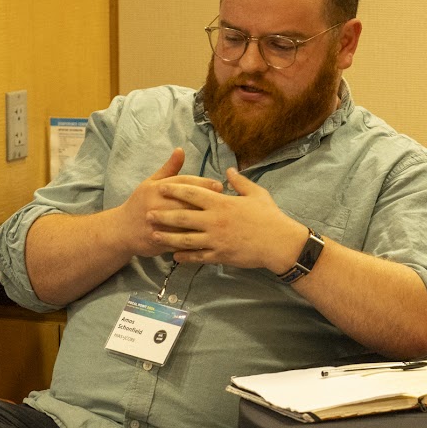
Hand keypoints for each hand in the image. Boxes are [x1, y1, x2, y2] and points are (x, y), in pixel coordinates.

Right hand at [116, 149, 222, 257]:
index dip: (202, 184)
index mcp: (155, 189)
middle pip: (186, 203)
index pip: (182, 184)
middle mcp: (155, 206)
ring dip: (203, 223)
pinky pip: (180, 242)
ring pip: (184, 224)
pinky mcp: (158, 242)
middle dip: (207, 203)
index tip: (219, 186)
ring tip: (221, 222)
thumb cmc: (140, 203)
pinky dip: (195, 241)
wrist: (121, 230)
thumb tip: (181, 150)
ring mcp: (156, 225)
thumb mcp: (151, 183)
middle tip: (225, 203)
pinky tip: (210, 239)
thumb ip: (169, 169)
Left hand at [150, 167, 308, 272]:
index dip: (175, 190)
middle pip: (182, 217)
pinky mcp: (220, 255)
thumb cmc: (269, 216)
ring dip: (167, 237)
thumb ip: (239, 182)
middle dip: (163, 215)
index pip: (192, 194)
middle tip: (147, 213)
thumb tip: (228, 171)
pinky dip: (185, 256)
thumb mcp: (256, 194)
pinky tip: (174, 256)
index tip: (161, 187)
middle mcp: (214, 221)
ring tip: (154, 235)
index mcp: (222, 203)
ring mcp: (215, 240)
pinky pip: (198, 256)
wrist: (279, 243)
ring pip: (185, 239)